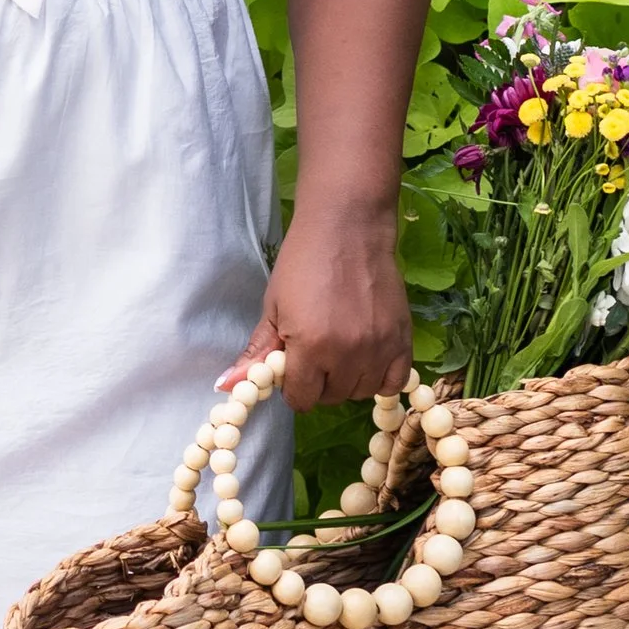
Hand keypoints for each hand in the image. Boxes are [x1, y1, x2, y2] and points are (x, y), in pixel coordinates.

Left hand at [236, 206, 410, 411]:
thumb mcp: (273, 306)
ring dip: (348, 380)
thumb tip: (226, 385)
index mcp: (309, 346)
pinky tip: (368, 360)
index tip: (293, 370)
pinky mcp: (402, 338)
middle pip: (331, 397)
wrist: (347, 228)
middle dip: (319, 383)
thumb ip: (257, 351)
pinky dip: (381, 379)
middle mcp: (347, 354)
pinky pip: (395, 382)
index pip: (301, 399)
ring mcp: (378, 347)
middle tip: (316, 356)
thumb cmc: (302, 262)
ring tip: (340, 353)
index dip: (293, 389)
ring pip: (361, 392)